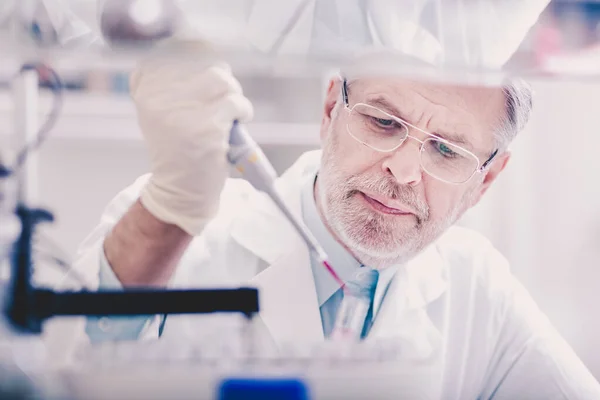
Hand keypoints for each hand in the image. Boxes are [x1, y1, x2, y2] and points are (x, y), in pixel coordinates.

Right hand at [129, 45, 252, 234]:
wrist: (181, 190)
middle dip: (220, 78)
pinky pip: (235, 103)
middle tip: (221, 99)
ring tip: (229, 112)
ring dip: (233, 95)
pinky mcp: (207, 128)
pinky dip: (242, 111)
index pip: (175, 49)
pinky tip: (235, 124)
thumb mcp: (162, 111)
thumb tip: (203, 49)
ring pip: (221, 80)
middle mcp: (160, 98)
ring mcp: (184, 113)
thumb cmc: (178, 149)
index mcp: (147, 90)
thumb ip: (174, 81)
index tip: (205, 72)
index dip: (198, 53)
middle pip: (203, 62)